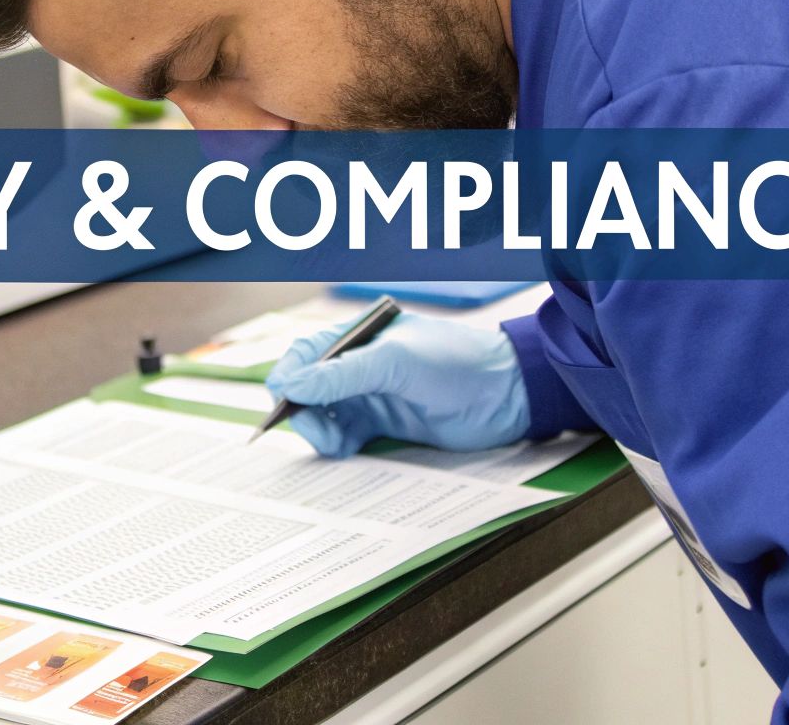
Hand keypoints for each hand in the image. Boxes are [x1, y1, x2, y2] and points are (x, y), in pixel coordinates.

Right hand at [264, 312, 530, 457]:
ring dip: (318, 430)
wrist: (506, 395)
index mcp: (359, 337)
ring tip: (333, 443)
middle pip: (309, 389)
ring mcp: (372, 395)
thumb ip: (342, 375)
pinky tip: (344, 450)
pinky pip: (346, 436)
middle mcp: (360, 365)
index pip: (307, 353)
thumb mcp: (395, 363)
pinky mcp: (385, 424)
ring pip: (324, 415)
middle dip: (302, 410)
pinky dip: (336, 445)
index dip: (289, 376)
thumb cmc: (456, 363)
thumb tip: (291, 384)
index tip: (282, 401)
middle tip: (315, 430)